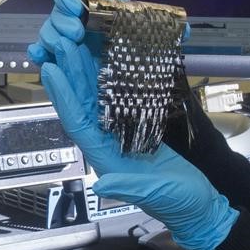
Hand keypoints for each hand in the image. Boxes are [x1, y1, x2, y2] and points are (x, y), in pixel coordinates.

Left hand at [29, 0, 235, 249]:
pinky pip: (115, 100)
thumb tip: (101, 184)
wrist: (198, 207)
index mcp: (105, 159)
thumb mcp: (156, 195)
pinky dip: (107, 78)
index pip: (77, 123)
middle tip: (60, 41)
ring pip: (95, 98)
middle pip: (81, 103)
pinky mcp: (134, 130)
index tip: (50, 69)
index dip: (63, 96)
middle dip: (69, 72)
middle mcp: (106, 144)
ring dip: (84, 70)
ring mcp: (119, 136)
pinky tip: (104, 58)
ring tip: (75, 41)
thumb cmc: (179, 203)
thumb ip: (129, 189)